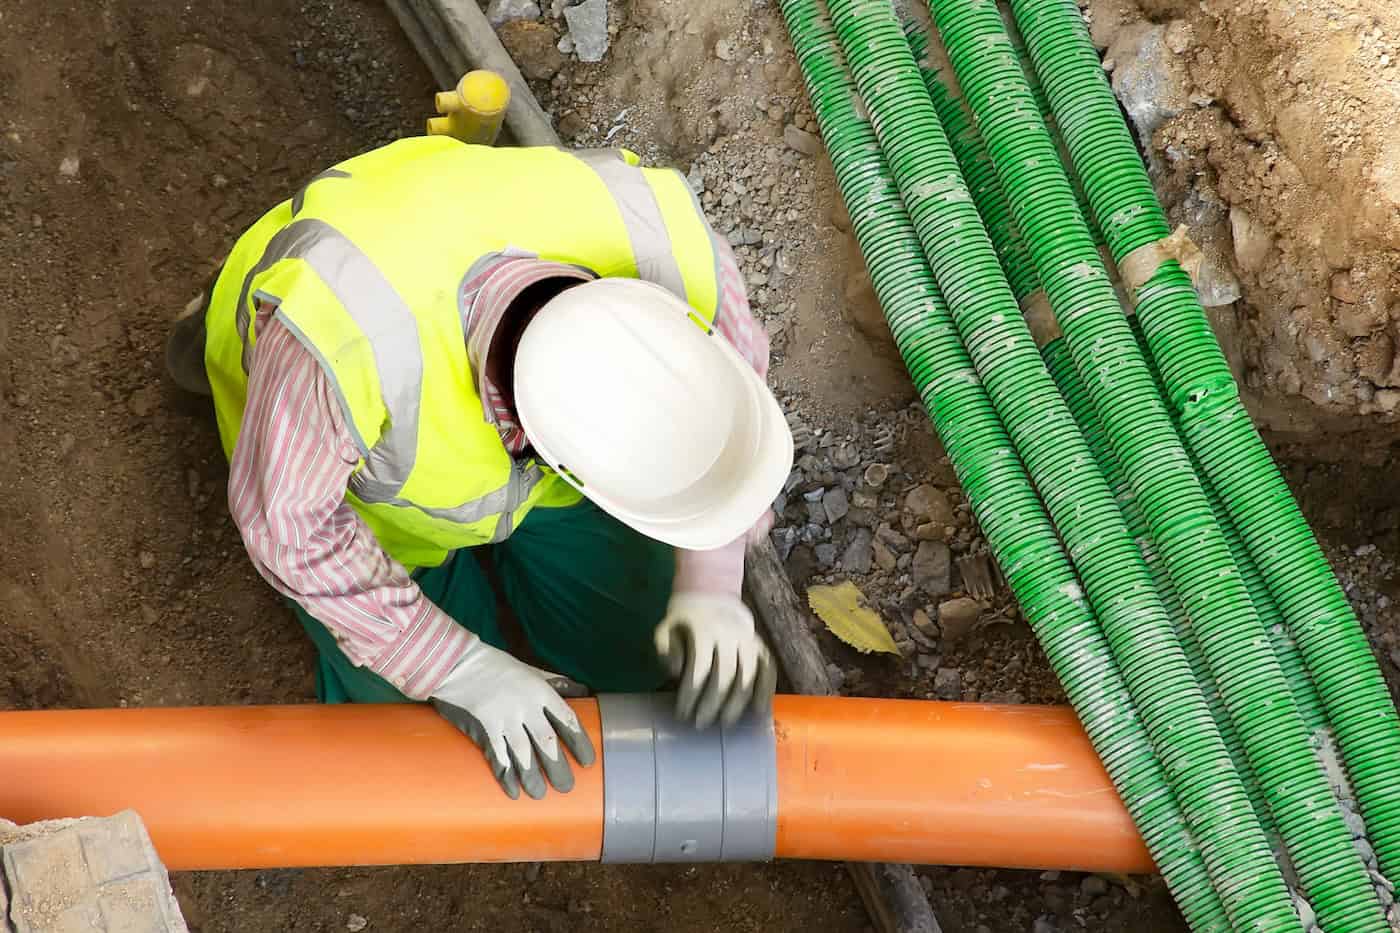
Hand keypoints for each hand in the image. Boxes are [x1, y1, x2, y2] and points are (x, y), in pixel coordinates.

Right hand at [430, 639, 594, 799]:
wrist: (458, 663)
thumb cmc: (498, 666)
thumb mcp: (532, 670)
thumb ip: (557, 682)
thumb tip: (584, 691)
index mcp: (540, 690)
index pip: (566, 719)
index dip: (579, 743)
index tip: (587, 762)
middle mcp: (526, 705)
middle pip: (547, 741)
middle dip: (558, 767)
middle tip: (566, 787)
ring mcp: (504, 716)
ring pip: (523, 752)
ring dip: (533, 776)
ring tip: (540, 794)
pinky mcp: (484, 726)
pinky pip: (498, 755)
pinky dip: (506, 775)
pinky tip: (513, 791)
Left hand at [654, 592, 776, 728]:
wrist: (712, 597)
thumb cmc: (684, 623)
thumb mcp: (665, 630)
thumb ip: (666, 651)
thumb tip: (677, 672)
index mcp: (704, 629)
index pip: (699, 668)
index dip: (691, 694)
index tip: (682, 714)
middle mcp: (730, 634)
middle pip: (725, 675)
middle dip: (713, 704)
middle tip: (701, 724)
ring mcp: (749, 640)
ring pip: (748, 675)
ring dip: (738, 703)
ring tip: (726, 723)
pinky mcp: (761, 646)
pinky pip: (769, 670)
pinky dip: (766, 691)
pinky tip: (758, 712)